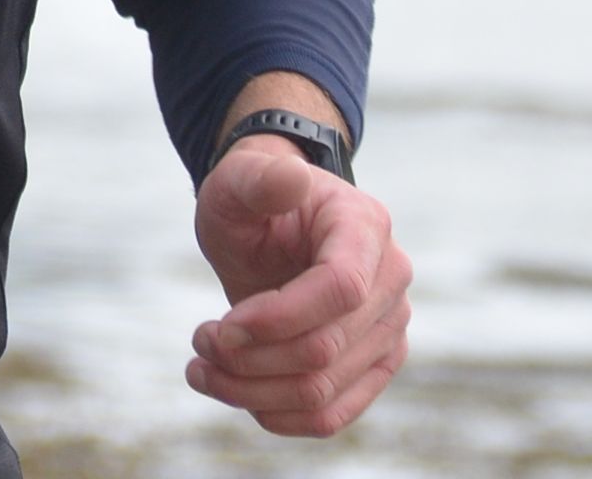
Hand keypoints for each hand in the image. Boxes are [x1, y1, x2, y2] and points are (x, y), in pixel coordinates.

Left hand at [186, 139, 411, 437]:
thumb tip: (291, 178)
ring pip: (323, 391)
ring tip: (202, 368)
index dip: (277, 318)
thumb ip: (260, 176)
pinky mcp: (374, 364)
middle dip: (249, 356)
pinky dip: (278, 416)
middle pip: (326, 348)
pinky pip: (332, 414)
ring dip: (251, 391)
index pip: (340, 290)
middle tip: (200, 340)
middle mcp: (391, 279)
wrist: (271, 226)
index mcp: (365, 225)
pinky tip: (237, 393)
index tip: (220, 324)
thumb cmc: (253, 199)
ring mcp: (390, 327)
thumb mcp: (239, 179)